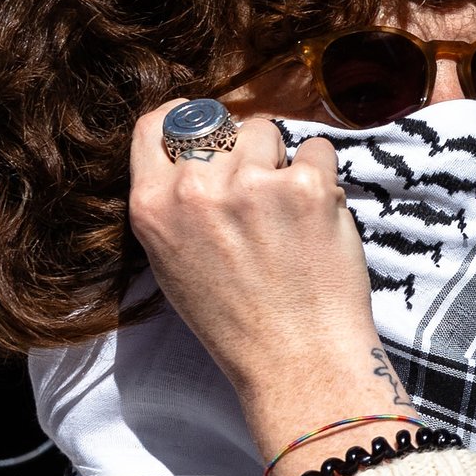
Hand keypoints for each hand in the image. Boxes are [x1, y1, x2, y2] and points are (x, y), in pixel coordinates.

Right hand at [126, 107, 393, 475]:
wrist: (295, 356)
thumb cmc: (235, 317)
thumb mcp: (172, 260)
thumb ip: (175, 202)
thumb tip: (196, 150)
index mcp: (152, 206)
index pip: (156, 123)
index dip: (186, 119)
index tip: (209, 132)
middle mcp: (196, 189)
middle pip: (221, 124)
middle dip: (243, 149)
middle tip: (260, 195)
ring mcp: (253, 184)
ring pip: (269, 130)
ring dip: (283, 160)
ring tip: (287, 212)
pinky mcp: (307, 186)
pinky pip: (318, 148)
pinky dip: (323, 176)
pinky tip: (317, 217)